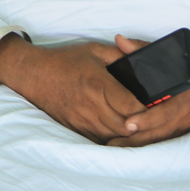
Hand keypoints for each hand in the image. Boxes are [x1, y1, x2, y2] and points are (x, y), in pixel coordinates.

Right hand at [0, 35, 145, 143]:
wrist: (33, 74)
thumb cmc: (65, 61)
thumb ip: (120, 54)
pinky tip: (118, 131)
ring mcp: (83, 119)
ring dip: (127, 134)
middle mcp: (91, 105)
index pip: (133, 107)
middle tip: (151, 119)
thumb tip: (142, 57)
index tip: (156, 106)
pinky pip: (100, 140)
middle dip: (141, 125)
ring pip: (114, 136)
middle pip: (127, 126)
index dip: (148, 110)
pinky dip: (112, 138)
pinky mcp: (76, 128)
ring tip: (138, 126)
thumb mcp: (94, 50)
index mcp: (99, 84)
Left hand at [105, 36, 189, 146]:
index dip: (147, 119)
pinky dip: (148, 142)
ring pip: (160, 138)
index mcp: (183, 97)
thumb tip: (120, 40)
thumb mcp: (176, 56)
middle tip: (112, 142)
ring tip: (114, 145)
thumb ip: (144, 48)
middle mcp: (184, 114)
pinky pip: (164, 138)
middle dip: (135, 138)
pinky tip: (129, 144)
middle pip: (158, 131)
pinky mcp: (184, 129)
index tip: (129, 124)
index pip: (165, 112)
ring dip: (138, 143)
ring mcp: (185, 124)